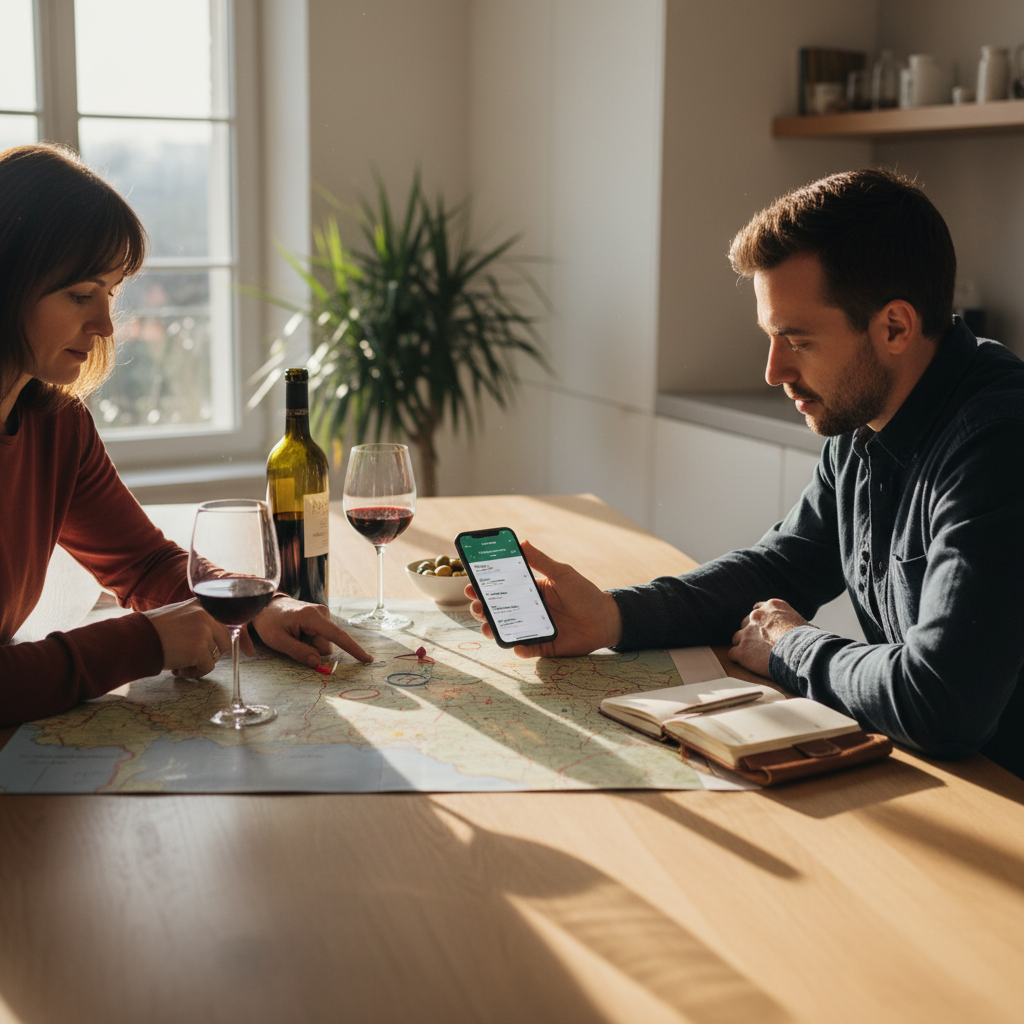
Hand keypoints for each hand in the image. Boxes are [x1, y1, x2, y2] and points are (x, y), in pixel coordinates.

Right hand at [143, 598, 237, 677]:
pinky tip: (179, 669)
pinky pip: (208, 667)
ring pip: (215, 656)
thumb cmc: (152, 629)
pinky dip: (196, 672)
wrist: (134, 638)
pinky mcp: (200, 651)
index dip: (213, 640)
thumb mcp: (179, 614)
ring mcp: (204, 633)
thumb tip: (213, 637)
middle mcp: (207, 616)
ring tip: (179, 664)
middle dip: (210, 652)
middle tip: (191, 658)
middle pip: (224, 641)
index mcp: (202, 606)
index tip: (200, 646)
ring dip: (199, 663)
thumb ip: (197, 620)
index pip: (223, 624)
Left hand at [251, 596, 372, 666]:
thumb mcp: (278, 641)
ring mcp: (322, 613)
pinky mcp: (321, 617)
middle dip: (313, 651)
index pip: (337, 635)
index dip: (353, 649)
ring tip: (293, 635)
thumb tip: (318, 663)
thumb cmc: (270, 622)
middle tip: (292, 642)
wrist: (266, 606)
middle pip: (326, 645)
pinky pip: (322, 637)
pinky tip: (298, 632)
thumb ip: (298, 652)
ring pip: (324, 643)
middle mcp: (321, 612)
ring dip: (310, 645)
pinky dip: (311, 640)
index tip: (367, 659)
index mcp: (311, 616)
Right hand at [466, 540, 621, 658]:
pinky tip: (516, 645)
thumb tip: (522, 542)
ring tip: (489, 628)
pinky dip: (520, 648)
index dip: (484, 587)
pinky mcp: (544, 646)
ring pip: (507, 631)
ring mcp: (534, 629)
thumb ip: (542, 561)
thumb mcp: (563, 574)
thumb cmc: (585, 594)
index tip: (470, 584)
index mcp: (530, 591)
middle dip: (483, 609)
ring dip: (495, 630)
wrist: (606, 620)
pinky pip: (528, 648)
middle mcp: (528, 610)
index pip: (502, 588)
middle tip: (477, 606)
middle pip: (498, 611)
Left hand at [727, 598, 809, 676]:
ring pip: (737, 638)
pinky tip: (749, 664)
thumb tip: (811, 631)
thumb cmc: (809, 640)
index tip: (764, 630)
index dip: (760, 622)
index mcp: (772, 606)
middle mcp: (756, 616)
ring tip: (755, 656)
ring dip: (744, 646)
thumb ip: (797, 623)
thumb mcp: (805, 623)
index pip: (757, 609)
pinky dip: (739, 659)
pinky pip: (732, 654)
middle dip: (751, 633)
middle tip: (760, 645)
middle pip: (745, 623)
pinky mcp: (742, 650)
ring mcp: (747, 633)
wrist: (801, 653)